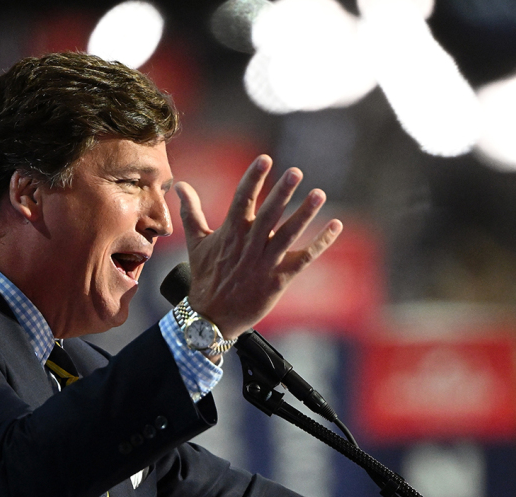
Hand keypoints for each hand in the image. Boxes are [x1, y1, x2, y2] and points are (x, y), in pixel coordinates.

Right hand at [175, 154, 341, 340]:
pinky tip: (336, 225)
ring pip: (288, 234)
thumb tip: (180, 185)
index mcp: (230, 233)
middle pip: (268, 215)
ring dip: (304, 214)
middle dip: (281, 193)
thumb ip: (191, 211)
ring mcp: (265, 262)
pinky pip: (304, 258)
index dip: (253, 179)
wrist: (211, 318)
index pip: (242, 200)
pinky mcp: (279, 279)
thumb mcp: (196, 242)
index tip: (265, 159)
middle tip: (296, 172)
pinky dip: (321, 242)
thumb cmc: (204, 276)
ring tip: (319, 194)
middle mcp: (249, 245)